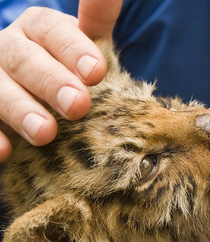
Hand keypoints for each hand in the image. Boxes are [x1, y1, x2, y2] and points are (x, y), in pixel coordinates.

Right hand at [0, 0, 122, 161]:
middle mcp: (11, 49)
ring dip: (19, 109)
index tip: (96, 73)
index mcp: (39, 30)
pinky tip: (5, 151)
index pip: (51, 31)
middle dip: (50, 82)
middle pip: (24, 59)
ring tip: (45, 133)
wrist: (43, 92)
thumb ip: (97, 19)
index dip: (73, 49)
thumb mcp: (88, 45)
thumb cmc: (72, 68)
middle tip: (78, 105)